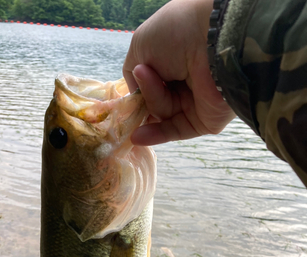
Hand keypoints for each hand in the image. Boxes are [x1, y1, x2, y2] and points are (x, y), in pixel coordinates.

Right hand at [123, 0, 235, 145]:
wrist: (214, 40)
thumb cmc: (177, 33)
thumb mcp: (142, 45)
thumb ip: (132, 73)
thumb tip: (133, 94)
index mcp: (172, 60)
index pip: (149, 82)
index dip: (138, 88)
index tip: (127, 91)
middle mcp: (184, 81)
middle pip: (153, 101)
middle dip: (143, 94)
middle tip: (143, 77)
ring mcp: (193, 103)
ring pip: (161, 113)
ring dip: (151, 102)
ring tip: (148, 79)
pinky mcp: (202, 121)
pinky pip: (174, 131)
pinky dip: (155, 135)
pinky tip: (137, 136)